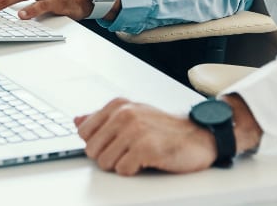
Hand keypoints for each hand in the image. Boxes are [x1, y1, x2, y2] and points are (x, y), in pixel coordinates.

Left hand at [74, 98, 216, 175]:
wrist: (198, 137)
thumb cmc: (164, 128)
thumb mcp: (132, 116)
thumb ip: (103, 118)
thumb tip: (77, 121)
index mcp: (118, 105)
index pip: (84, 131)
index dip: (97, 143)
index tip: (111, 144)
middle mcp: (124, 114)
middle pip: (92, 149)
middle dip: (107, 156)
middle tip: (127, 152)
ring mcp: (135, 130)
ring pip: (104, 161)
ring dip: (120, 165)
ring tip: (137, 156)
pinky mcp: (146, 147)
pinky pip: (122, 170)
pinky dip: (133, 170)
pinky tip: (146, 161)